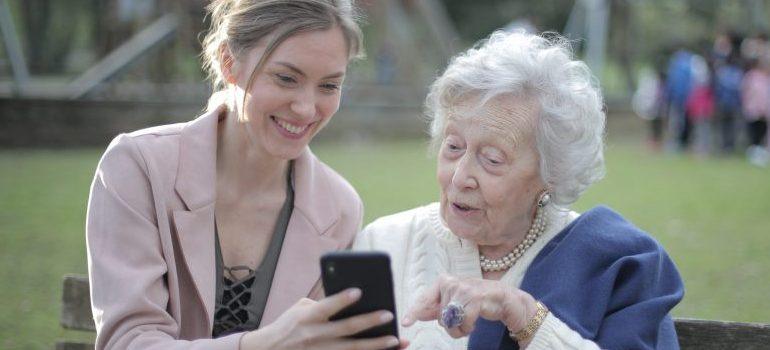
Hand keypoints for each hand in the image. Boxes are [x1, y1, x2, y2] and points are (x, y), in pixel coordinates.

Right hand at [240, 288, 407, 349]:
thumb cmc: (288, 325)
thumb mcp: (299, 309)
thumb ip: (322, 304)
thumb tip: (349, 302)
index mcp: (307, 317)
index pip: (326, 307)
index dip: (342, 299)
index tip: (359, 291)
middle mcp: (314, 335)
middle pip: (346, 329)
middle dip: (369, 322)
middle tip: (389, 315)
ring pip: (353, 349)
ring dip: (376, 345)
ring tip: (396, 340)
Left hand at [401, 275, 536, 339]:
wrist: (504, 299)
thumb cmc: (478, 300)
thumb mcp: (455, 303)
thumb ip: (437, 308)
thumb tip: (418, 313)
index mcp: (444, 282)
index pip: (425, 299)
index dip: (414, 312)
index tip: (405, 322)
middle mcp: (451, 282)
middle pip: (440, 316)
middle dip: (451, 325)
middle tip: (462, 320)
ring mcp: (463, 288)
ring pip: (451, 321)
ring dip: (460, 328)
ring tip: (469, 322)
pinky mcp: (475, 297)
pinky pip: (464, 322)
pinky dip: (468, 328)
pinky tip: (475, 322)